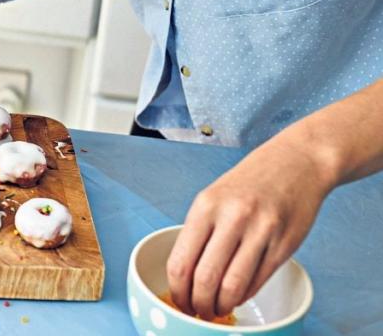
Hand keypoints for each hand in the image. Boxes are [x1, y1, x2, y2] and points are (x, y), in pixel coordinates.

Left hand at [165, 130, 331, 319]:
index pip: (180, 261)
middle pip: (205, 279)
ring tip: (218, 309)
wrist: (296, 162)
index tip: (179, 301)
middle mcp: (231, 218)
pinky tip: (238, 295)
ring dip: (222, 305)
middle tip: (199, 312)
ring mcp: (260, 232)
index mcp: (205, 206)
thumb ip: (200, 232)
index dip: (177, 291)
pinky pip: (258, 281)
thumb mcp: (213, 197)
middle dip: (198, 304)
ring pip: (233, 286)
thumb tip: (185, 274)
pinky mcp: (284, 244)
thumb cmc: (251, 181)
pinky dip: (244, 295)